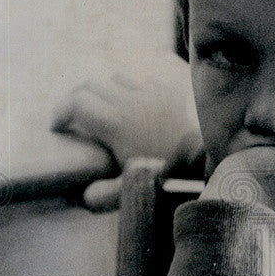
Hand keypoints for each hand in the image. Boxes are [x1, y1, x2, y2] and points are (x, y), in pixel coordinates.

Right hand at [51, 52, 199, 210]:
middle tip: (73, 116)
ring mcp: (152, 91)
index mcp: (115, 122)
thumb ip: (107, 195)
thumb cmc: (176, 174)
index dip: (60, 113)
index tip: (57, 127)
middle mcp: (130, 100)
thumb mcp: (137, 189)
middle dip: (76, 98)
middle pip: (90, 85)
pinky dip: (134, 88)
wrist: (217, 154)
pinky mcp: (172, 90)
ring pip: (117, 79)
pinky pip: (145, 80)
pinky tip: (138, 105)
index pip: (75, 104)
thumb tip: (85, 196)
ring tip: (105, 109)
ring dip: (105, 91)